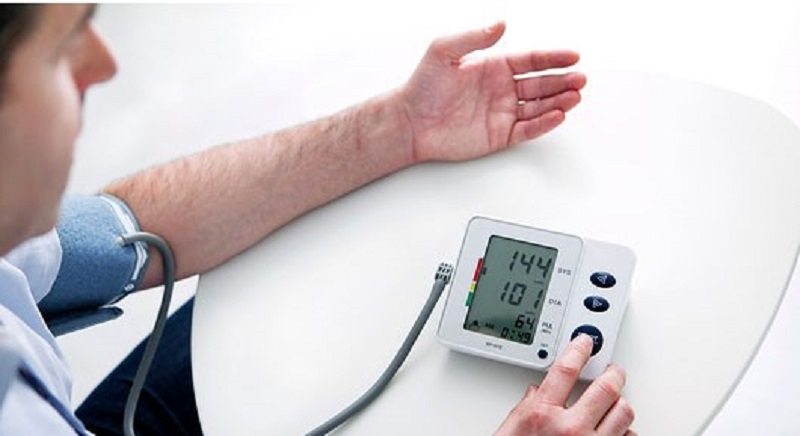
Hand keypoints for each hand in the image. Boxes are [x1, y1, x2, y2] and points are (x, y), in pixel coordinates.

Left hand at [398, 21, 585, 162]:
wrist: (409, 122)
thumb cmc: (421, 86)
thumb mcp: (444, 51)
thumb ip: (474, 36)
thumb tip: (501, 22)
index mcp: (494, 66)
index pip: (531, 60)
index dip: (553, 58)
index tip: (573, 56)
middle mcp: (502, 89)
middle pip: (541, 84)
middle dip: (563, 81)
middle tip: (580, 78)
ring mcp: (502, 113)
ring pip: (539, 106)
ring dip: (559, 101)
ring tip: (575, 96)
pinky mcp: (499, 135)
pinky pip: (527, 129)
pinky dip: (544, 123)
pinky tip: (558, 115)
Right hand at [494, 335, 635, 435]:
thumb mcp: (508, 430)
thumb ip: (525, 408)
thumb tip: (535, 393)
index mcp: (542, 415)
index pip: (566, 369)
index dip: (580, 349)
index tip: (586, 341)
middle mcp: (570, 429)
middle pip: (606, 387)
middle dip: (614, 374)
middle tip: (613, 370)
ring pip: (624, 412)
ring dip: (621, 402)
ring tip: (617, 398)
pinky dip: (626, 431)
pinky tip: (620, 429)